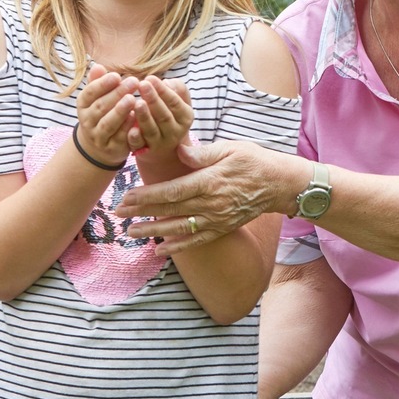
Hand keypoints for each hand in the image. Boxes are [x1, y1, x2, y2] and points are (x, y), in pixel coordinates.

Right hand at [76, 64, 140, 164]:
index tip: (117, 75)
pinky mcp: (112, 148)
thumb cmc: (101, 114)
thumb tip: (98, 66)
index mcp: (83, 106)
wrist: (98, 147)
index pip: (89, 93)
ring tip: (133, 98)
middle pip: (100, 107)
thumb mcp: (96, 98)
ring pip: (108, 124)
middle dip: (116, 94)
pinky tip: (136, 117)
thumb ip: (98, 82)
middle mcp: (87, 122)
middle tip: (133, 81)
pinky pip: (119, 138)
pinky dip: (127, 128)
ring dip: (120, 111)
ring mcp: (99, 137)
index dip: (102, 84)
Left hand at [115, 140, 302, 255]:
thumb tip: (179, 151)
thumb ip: (203, 152)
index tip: (126, 196)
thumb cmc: (255, 161)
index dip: (147, 195)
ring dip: (153, 231)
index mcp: (210, 181)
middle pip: (170, 210)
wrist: (280, 184)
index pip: (171, 191)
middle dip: (141, 211)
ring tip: (131, 232)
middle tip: (118, 212)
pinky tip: (160, 250)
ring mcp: (217, 219)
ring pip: (179, 228)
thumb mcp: (231, 148)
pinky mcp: (222, 228)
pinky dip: (178, 247)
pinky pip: (197, 241)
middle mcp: (211, 204)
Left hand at [127, 76, 193, 155]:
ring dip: (144, 117)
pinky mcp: (146, 151)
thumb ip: (177, 88)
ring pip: (151, 130)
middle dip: (153, 99)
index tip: (150, 77)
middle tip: (142, 84)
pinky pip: (140, 145)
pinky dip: (135, 137)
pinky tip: (130, 128)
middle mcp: (175, 132)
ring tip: (136, 102)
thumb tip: (166, 83)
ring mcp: (160, 143)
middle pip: (164, 116)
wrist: (164, 147)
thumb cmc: (170, 115)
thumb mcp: (179, 102)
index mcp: (185, 117)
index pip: (175, 102)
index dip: (163, 90)